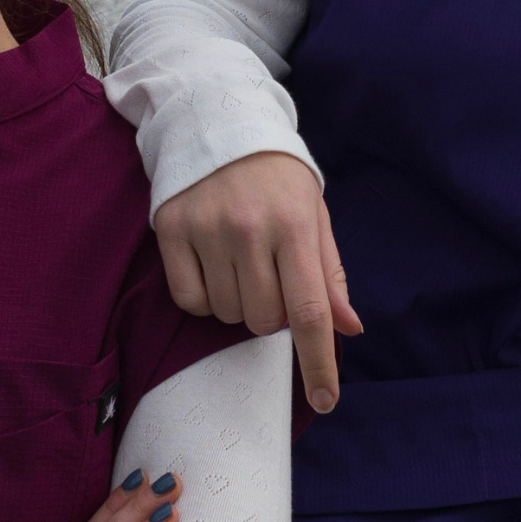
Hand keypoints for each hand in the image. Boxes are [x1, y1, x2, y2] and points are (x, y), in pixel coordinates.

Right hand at [154, 152, 362, 416]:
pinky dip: (203, 298)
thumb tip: (349, 328)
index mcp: (296, 226)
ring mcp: (207, 229)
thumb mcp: (314, 216)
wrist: (218, 122)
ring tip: (241, 263)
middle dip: (271, 316)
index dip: (318, 362)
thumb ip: (330, 275)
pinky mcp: (171, 230)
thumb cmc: (277, 179)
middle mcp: (251, 229)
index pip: (310, 311)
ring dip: (238, 305)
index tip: (325, 399)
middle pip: (264, 321)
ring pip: (226, 315)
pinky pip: (190, 300)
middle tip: (270, 277)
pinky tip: (211, 265)